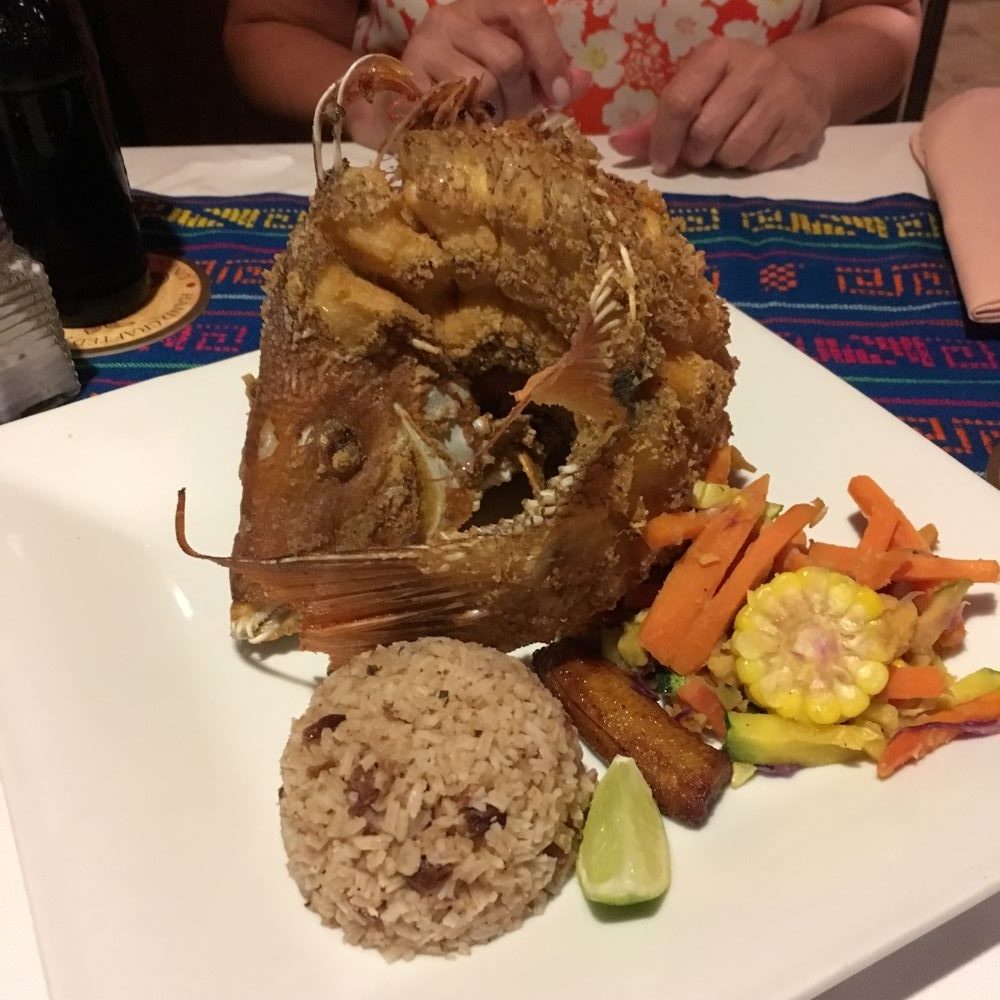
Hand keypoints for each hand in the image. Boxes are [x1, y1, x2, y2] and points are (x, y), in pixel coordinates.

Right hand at [399, 0, 589, 119]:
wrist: (402, 96)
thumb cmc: (466, 79)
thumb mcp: (512, 69)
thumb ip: (548, 74)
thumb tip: (582, 82)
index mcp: (486, 4)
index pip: (527, 9)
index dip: (550, 54)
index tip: (560, 95)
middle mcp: (454, 14)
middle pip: (509, 58)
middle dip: (521, 98)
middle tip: (514, 115)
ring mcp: (428, 42)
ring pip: (483, 86)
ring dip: (494, 115)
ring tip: (486, 120)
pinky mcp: (409, 75)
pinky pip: (455, 106)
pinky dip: (468, 124)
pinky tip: (465, 125)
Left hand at [609, 37, 831, 172]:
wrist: (804, 78)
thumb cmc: (733, 88)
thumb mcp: (697, 90)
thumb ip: (655, 121)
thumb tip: (616, 146)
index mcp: (718, 54)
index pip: (679, 101)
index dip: (664, 140)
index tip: (661, 163)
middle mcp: (753, 68)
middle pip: (704, 133)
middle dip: (695, 154)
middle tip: (700, 151)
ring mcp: (781, 95)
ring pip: (733, 153)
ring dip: (722, 161)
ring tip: (727, 145)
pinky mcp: (801, 124)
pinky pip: (759, 162)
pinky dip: (748, 164)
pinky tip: (754, 146)